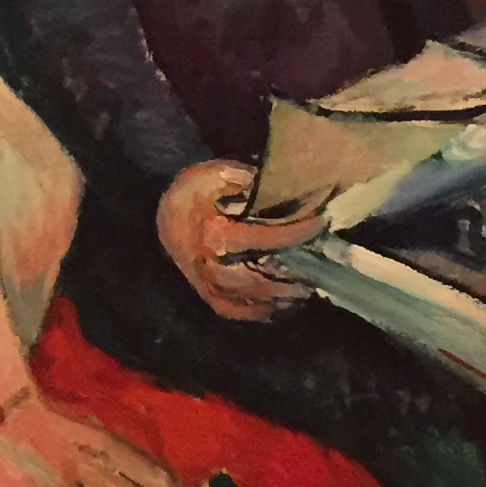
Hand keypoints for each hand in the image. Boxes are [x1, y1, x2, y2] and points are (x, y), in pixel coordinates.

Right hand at [157, 157, 323, 322]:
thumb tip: (286, 189)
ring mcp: (209, 285)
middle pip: (260, 278)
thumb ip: (251, 184)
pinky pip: (238, 310)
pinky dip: (262, 310)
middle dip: (291, 275)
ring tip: (307, 287)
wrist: (166, 215)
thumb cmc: (196, 192)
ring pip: (251, 299)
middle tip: (318, 267)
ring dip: (281, 296)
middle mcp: (211, 265)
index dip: (294, 233)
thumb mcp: (220, 175)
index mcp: (216, 234)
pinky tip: (283, 303)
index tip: (318, 224)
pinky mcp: (209, 296)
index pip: (265, 239)